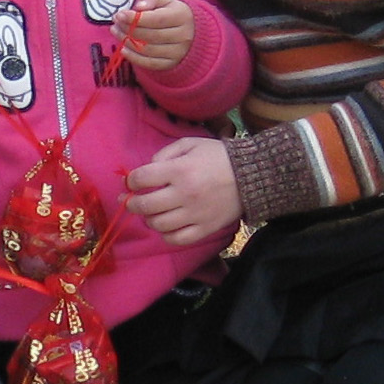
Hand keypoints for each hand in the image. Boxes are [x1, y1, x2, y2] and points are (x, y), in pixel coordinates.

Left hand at [114, 0, 194, 71]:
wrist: (191, 31)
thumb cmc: (172, 13)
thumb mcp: (164, 0)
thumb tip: (138, 7)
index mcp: (181, 16)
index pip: (156, 19)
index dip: (136, 18)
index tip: (120, 14)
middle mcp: (183, 36)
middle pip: (150, 35)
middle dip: (129, 29)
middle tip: (116, 23)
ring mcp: (178, 52)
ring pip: (148, 49)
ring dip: (127, 42)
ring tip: (117, 32)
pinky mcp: (171, 63)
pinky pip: (149, 63)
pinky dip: (134, 57)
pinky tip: (123, 49)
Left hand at [124, 137, 241, 245]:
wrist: (252, 176)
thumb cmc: (218, 157)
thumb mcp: (191, 144)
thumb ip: (166, 153)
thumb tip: (147, 169)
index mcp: (180, 170)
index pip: (142, 179)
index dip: (131, 181)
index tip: (131, 183)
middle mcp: (184, 194)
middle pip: (145, 205)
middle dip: (132, 203)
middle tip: (131, 201)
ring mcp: (195, 214)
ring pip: (158, 224)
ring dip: (148, 219)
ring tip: (150, 213)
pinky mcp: (205, 228)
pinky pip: (177, 239)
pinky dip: (166, 235)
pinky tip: (166, 226)